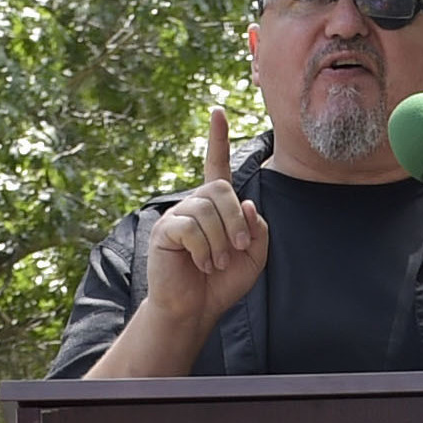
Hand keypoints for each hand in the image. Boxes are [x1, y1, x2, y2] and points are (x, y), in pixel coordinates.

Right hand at [143, 106, 269, 336]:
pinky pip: (190, 228)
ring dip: (221, 240)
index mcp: (216, 207)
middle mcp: (194, 205)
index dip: (218, 139)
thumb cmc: (222, 283)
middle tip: (238, 247)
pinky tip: (201, 264)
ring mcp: (177, 216)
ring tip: (217, 264)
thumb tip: (247, 203)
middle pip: (221, 190)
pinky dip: (204, 250)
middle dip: (236, 220)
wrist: (195, 310)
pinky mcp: (164, 231)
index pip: (216, 166)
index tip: (217, 112)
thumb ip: (258, 228)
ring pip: (207, 210)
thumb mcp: (255, 255)